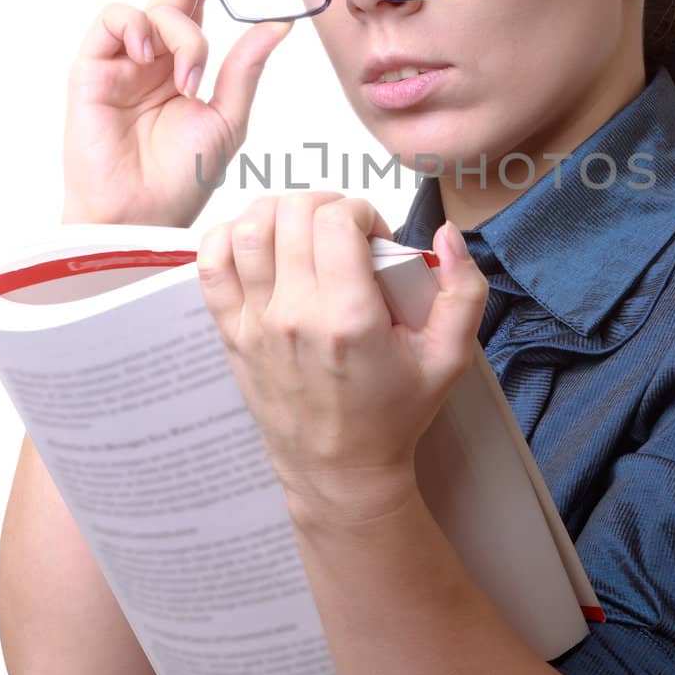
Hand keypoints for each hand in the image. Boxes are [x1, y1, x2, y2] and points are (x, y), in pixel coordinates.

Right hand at [62, 0, 293, 227]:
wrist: (142, 215)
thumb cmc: (181, 178)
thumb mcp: (227, 118)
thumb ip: (245, 69)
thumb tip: (279, 25)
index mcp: (184, 60)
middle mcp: (153, 52)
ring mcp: (122, 58)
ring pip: (154, 5)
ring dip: (182, 33)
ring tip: (189, 79)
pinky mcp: (92, 67)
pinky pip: (114, 19)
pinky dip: (138, 26)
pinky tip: (151, 56)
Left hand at [196, 192, 489, 519]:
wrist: (340, 469)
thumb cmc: (393, 413)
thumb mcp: (449, 358)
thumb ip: (463, 291)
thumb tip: (447, 234)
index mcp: (350, 319)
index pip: (336, 221)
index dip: (360, 211)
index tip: (374, 237)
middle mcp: (296, 316)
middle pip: (292, 214)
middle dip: (325, 205)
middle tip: (345, 232)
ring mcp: (257, 324)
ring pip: (248, 228)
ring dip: (279, 212)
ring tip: (304, 231)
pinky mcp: (231, 333)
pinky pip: (211, 264)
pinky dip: (227, 236)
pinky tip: (258, 241)